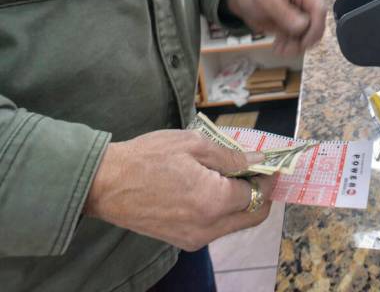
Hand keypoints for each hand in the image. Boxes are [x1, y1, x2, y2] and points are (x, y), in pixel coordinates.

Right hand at [84, 130, 275, 250]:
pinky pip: (216, 229)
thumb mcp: (193, 144)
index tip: (268, 164)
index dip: (266, 177)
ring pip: (235, 224)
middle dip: (261, 194)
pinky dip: (223, 211)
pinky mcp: (182, 241)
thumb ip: (231, 156)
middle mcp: (208, 227)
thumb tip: (259, 159)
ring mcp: (194, 238)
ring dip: (242, 203)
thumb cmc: (147, 157)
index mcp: (213, 201)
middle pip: (253, 216)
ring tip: (230, 176)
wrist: (105, 184)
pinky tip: (211, 189)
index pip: (258, 194)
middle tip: (256, 172)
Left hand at [225, 0, 325, 55]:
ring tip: (280, 51)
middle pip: (316, 23)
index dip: (316, 27)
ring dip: (296, 46)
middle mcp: (304, 1)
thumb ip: (283, 11)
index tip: (304, 42)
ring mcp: (299, 13)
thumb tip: (302, 26)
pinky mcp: (292, 24)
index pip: (319, 9)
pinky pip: (298, 38)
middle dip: (305, 40)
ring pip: (308, 34)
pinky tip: (279, 48)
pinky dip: (290, 46)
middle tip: (289, 50)